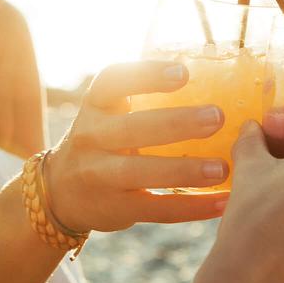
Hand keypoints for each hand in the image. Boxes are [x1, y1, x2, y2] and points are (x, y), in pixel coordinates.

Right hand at [44, 61, 229, 232]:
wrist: (60, 191)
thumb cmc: (102, 141)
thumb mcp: (107, 114)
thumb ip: (143, 101)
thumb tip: (217, 83)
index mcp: (95, 106)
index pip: (112, 82)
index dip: (146, 75)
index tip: (183, 72)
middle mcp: (90, 137)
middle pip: (132, 128)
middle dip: (176, 123)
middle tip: (217, 117)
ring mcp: (98, 175)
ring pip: (140, 171)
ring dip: (184, 170)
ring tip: (221, 168)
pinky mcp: (114, 209)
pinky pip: (156, 209)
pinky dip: (191, 207)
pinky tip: (223, 202)